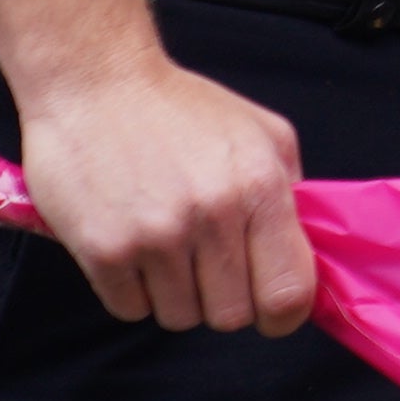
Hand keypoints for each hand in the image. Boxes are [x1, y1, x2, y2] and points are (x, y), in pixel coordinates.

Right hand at [16, 62, 315, 334]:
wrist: (96, 82)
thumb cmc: (181, 108)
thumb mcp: (262, 132)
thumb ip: (290, 191)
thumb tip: (304, 250)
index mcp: (260, 187)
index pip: (288, 293)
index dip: (283, 314)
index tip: (270, 307)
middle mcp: (212, 215)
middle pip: (232, 316)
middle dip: (223, 299)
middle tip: (207, 265)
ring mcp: (156, 236)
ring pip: (179, 317)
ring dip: (175, 294)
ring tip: (165, 247)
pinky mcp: (103, 250)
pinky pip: (130, 310)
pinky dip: (132, 291)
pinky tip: (131, 248)